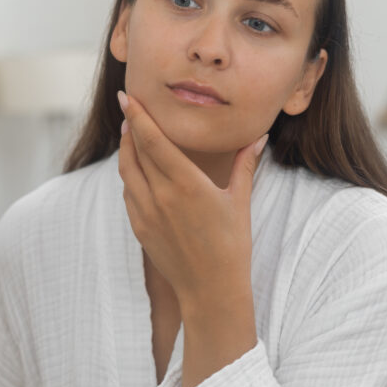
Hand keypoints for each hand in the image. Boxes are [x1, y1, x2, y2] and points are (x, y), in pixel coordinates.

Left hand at [117, 90, 266, 314]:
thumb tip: (260, 136)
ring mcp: (146, 213)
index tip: (128, 96)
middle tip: (129, 106)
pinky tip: (136, 169)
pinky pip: (128, 193)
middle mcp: (161, 195)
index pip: (153, 140)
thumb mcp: (239, 201)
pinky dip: (129, 176)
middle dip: (130, 125)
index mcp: (187, 183)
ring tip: (130, 133)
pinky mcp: (139, 228)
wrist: (211, 289)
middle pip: (135, 151)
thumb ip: (245, 164)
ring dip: (126, 150)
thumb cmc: (231, 245)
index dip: (138, 115)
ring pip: (126, 171)